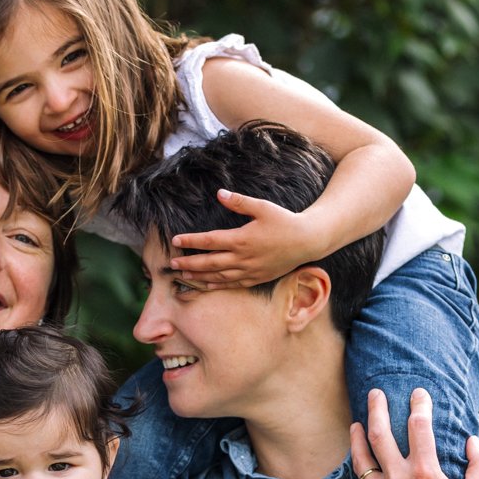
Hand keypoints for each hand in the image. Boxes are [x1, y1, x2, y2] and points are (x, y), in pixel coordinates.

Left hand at [166, 190, 321, 286]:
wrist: (307, 241)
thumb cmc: (285, 221)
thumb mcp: (262, 207)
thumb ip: (239, 202)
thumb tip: (219, 194)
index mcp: (241, 239)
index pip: (209, 241)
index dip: (191, 241)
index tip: (176, 241)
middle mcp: (242, 258)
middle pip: (209, 262)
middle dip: (189, 263)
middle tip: (172, 263)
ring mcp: (249, 271)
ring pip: (218, 276)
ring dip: (199, 276)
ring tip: (183, 276)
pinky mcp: (256, 278)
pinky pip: (232, 284)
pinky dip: (217, 285)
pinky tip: (206, 284)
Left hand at [349, 387, 478, 478]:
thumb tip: (473, 441)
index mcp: (425, 473)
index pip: (418, 427)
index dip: (419, 405)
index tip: (419, 394)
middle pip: (379, 434)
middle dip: (377, 409)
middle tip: (376, 394)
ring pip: (361, 459)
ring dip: (358, 436)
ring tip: (358, 423)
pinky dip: (361, 468)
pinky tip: (362, 460)